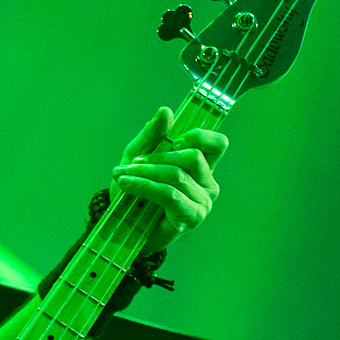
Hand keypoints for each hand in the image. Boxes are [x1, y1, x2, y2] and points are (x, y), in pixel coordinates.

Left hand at [110, 107, 229, 253]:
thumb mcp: (138, 157)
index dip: (198, 136)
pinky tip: (126, 184)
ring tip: (122, 175)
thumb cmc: (135, 193)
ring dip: (145, 172)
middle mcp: (208, 184)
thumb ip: (151, 135)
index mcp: (202, 168)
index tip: (172, 140)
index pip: (217, 144)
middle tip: (132, 163)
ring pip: (177, 175)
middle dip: (157, 157)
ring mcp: (203, 202)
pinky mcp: (191, 217)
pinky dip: (144, 186)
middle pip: (192, 156)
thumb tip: (166, 111)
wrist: (124, 228)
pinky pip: (169, 193)